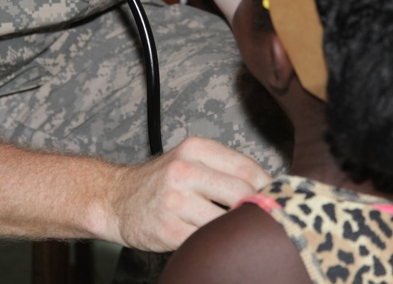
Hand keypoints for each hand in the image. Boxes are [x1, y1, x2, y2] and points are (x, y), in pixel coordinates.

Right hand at [106, 136, 270, 251]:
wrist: (116, 199)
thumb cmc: (162, 183)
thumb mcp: (190, 161)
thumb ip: (225, 169)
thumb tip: (271, 187)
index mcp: (195, 148)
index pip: (248, 168)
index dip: (269, 188)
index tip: (276, 200)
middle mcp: (184, 170)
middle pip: (243, 194)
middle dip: (256, 211)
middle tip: (261, 221)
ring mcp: (175, 200)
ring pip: (227, 221)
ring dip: (235, 230)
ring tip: (236, 232)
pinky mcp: (168, 228)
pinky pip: (206, 240)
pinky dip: (215, 243)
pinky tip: (213, 240)